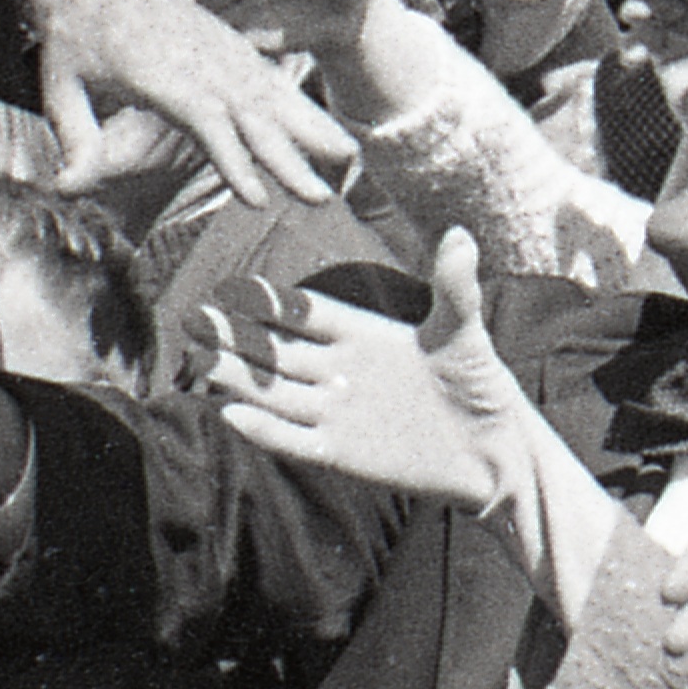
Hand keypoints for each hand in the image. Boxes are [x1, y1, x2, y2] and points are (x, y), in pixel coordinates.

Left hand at [27, 0, 351, 205]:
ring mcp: (219, 51)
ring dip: (310, 132)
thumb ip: (75, 137)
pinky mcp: (229, 48)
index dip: (231, 158)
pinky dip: (301, 108)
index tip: (256, 197)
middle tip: (321, 199)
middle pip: (250, 113)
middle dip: (287, 158)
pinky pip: (271, 82)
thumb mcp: (60, 84)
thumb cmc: (74, 35)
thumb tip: (65, 188)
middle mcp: (199, 59)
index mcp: (160, 70)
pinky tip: (327, 133)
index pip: (204, 118)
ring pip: (272, 96)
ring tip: (349, 164)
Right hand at [193, 0, 393, 90]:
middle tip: (180, 25)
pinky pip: (224, 45)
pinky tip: (206, 74)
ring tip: (186, 53)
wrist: (352, 9)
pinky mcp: (246, 35)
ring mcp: (241, 7)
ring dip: (198, 35)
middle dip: (196, 7)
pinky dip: (214, 57)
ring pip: (211, 20)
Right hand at [204, 225, 542, 511]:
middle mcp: (339, 369)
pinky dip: (265, 430)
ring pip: (276, 393)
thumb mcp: (465, 332)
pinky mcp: (340, 453)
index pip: (303, 314)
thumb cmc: (480, 385)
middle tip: (194, 324)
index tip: (232, 290)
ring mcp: (336, 412)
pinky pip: (294, 439)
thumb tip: (461, 235)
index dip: (269, 304)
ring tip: (201, 365)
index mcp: (360, 333)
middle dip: (236, 339)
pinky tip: (232, 416)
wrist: (492, 451)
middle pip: (277, 352)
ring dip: (239, 381)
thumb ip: (454, 287)